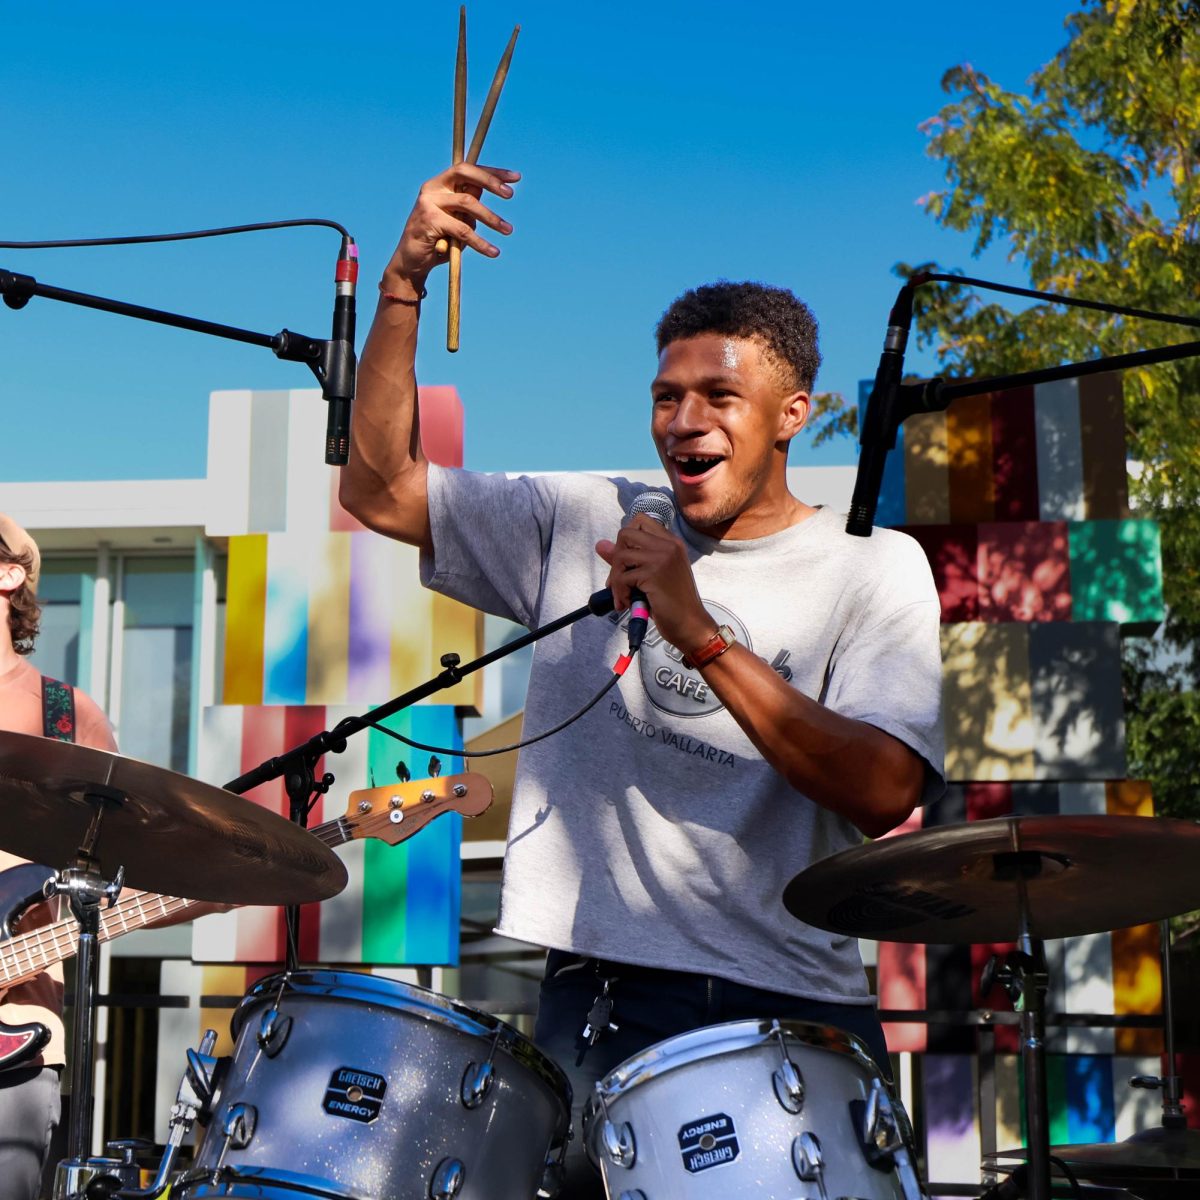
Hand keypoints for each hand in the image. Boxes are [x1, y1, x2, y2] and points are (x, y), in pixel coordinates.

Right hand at [382, 163, 519, 296]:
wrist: (412, 263)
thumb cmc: (439, 241)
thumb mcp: (458, 220)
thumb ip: (470, 205)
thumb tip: (494, 189)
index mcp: (440, 183)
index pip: (468, 169)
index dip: (492, 172)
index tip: (516, 177)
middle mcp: (432, 187)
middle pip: (465, 174)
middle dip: (490, 182)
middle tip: (511, 195)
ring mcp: (429, 202)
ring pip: (468, 203)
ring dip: (491, 218)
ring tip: (508, 230)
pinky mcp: (429, 220)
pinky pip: (462, 230)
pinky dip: (480, 242)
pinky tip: (493, 252)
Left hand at [595, 517, 715, 652]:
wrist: (690, 624)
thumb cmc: (672, 603)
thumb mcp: (650, 576)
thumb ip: (628, 558)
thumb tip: (600, 545)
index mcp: (671, 542)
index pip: (640, 521)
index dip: (626, 540)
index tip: (627, 562)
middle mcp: (668, 545)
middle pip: (625, 533)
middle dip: (616, 557)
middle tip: (621, 578)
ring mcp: (662, 557)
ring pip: (620, 555)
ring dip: (615, 579)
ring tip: (623, 595)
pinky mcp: (653, 573)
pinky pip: (622, 577)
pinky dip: (619, 592)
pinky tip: (626, 603)